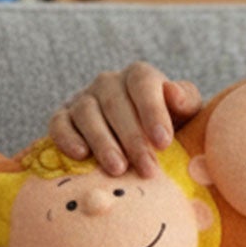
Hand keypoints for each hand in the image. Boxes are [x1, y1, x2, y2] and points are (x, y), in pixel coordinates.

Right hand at [48, 61, 201, 179]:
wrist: (138, 142)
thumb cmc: (165, 128)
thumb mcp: (184, 115)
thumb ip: (186, 102)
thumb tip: (174, 93)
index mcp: (139, 76)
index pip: (143, 83)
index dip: (153, 111)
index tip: (163, 142)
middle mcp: (108, 83)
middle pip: (115, 104)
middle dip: (133, 139)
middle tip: (147, 169)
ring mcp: (83, 98)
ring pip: (87, 113)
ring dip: (102, 142)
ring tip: (118, 169)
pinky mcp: (63, 117)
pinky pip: (59, 123)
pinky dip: (67, 138)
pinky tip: (81, 155)